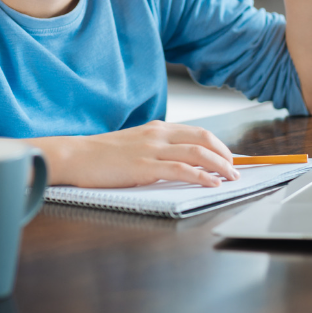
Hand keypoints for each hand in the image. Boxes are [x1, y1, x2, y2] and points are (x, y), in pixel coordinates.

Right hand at [55, 121, 238, 187]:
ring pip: (197, 152)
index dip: (219, 145)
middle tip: (235, 170)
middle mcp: (158, 134)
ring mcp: (152, 150)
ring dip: (220, 166)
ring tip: (231, 178)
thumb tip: (181, 162)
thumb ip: (157, 148)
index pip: (198, 132)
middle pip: (204, 139)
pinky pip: (181, 170)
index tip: (229, 158)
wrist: (76, 156)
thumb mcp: (136, 144)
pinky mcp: (144, 167)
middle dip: (225, 155)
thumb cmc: (103, 155)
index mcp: (157, 128)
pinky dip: (202, 176)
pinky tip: (212, 184)